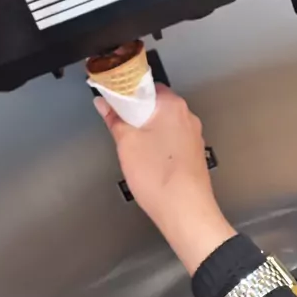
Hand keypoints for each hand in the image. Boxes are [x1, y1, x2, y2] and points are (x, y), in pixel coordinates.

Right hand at [95, 85, 235, 274]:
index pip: (146, 84)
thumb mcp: (126, 143)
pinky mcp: (192, 152)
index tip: (112, 97)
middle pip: (155, 103)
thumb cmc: (162, 179)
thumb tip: (104, 105)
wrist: (185, 211)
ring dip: (147, 128)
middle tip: (118, 122)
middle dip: (135, 112)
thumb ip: (114, 119)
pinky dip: (158, 142)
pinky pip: (171, 138)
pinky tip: (147, 157)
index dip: (126, 91)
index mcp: (172, 106)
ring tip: (131, 144)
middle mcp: (186, 117)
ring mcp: (192, 135)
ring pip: (163, 122)